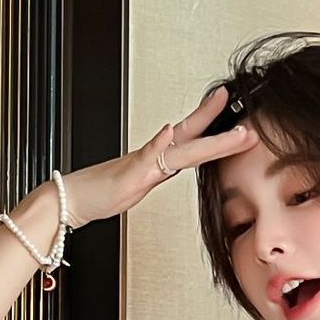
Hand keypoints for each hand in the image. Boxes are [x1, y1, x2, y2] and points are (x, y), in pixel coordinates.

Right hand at [65, 84, 257, 226]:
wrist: (70, 200)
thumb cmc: (100, 194)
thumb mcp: (135, 185)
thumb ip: (154, 169)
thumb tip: (170, 155)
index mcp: (157, 162)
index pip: (192, 140)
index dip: (216, 129)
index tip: (238, 119)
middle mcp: (153, 160)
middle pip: (193, 138)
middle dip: (222, 129)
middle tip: (249, 122)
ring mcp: (140, 167)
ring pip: (180, 149)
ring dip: (207, 138)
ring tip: (233, 132)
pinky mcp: (126, 177)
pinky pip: (144, 159)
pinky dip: (158, 145)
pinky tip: (169, 132)